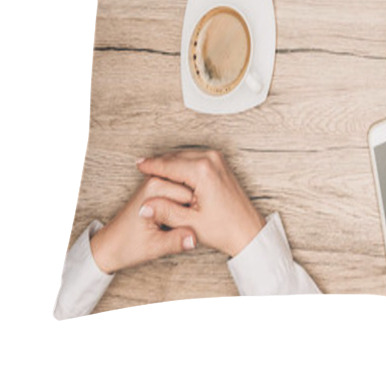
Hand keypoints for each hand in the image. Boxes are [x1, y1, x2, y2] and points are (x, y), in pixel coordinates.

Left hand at [89, 174, 196, 273]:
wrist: (110, 245)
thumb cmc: (127, 246)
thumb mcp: (153, 248)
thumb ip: (175, 241)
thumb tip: (194, 238)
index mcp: (155, 189)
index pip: (192, 196)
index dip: (193, 214)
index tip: (186, 226)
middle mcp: (156, 179)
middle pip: (192, 189)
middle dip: (192, 208)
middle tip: (181, 225)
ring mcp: (158, 180)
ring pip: (190, 189)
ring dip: (189, 205)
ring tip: (178, 221)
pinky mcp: (159, 186)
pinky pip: (182, 191)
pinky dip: (184, 202)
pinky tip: (178, 215)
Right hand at [137, 149, 264, 257]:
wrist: (247, 229)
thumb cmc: (224, 228)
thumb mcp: (190, 223)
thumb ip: (165, 212)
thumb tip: (144, 207)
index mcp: (203, 171)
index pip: (169, 164)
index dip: (151, 165)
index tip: (138, 165)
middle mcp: (212, 160)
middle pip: (177, 156)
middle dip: (160, 161)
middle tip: (142, 165)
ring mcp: (218, 160)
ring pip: (186, 155)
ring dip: (171, 161)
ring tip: (154, 168)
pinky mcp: (221, 164)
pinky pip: (196, 158)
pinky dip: (183, 163)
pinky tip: (173, 172)